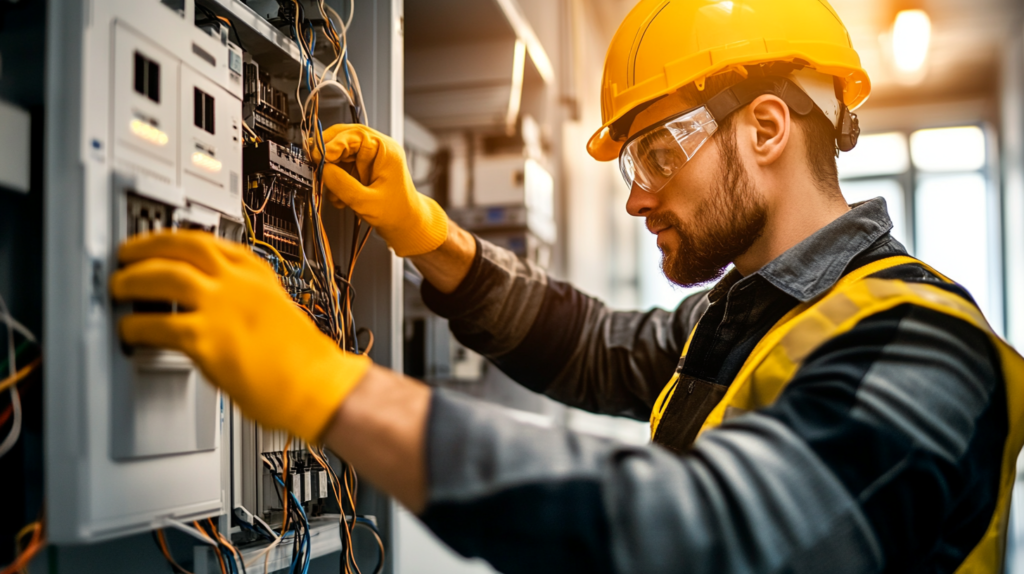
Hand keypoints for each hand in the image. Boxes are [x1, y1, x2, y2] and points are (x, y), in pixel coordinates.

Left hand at [110, 231, 370, 441]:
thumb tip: (217, 311)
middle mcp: (240, 283)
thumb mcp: (279, 312)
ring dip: (134, 278)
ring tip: (119, 286)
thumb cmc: (306, 361)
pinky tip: (129, 331)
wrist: (321, 385)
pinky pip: (158, 325)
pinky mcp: (208, 339)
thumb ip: (247, 304)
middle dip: (148, 246)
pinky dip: (136, 325)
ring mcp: (224, 308)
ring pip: (165, 276)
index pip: (211, 241)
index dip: (177, 237)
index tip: (160, 240)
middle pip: (183, 247)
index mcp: (259, 275)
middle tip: (127, 254)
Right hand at [310, 124, 447, 256]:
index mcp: (385, 150)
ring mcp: (367, 158)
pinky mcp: (359, 168)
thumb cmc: (396, 213)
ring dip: (330, 172)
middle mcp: (376, 149)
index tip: (318, 157)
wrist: (405, 225)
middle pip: (343, 138)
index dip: (333, 144)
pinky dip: (334, 181)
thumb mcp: (367, 202)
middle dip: (327, 155)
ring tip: (333, 193)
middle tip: (314, 168)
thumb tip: (323, 170)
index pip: (354, 135)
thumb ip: (343, 185)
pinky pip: (339, 167)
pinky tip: (340, 198)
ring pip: (338, 154)